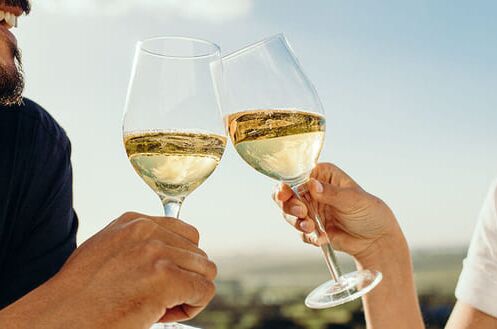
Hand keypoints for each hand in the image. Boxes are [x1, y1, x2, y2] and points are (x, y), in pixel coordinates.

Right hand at [2, 212, 216, 328]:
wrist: (59, 316)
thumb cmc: (81, 293)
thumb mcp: (108, 250)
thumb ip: (139, 245)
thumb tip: (173, 253)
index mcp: (134, 222)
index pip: (185, 233)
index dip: (180, 260)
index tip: (160, 280)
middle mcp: (147, 230)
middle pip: (198, 252)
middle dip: (185, 278)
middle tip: (161, 298)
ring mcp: (157, 252)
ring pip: (206, 270)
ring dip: (190, 292)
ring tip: (162, 306)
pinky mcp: (165, 278)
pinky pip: (204, 290)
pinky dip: (193, 306)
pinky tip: (166, 314)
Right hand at [274, 163, 400, 261]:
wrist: (376, 240)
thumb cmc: (369, 212)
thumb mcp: (352, 199)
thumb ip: (331, 193)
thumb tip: (312, 185)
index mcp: (321, 175)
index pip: (296, 175)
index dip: (287, 184)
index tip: (285, 194)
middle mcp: (312, 190)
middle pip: (286, 194)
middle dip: (289, 205)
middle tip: (302, 213)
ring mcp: (310, 209)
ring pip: (288, 213)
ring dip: (297, 222)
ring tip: (312, 228)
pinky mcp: (311, 227)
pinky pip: (299, 231)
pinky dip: (308, 235)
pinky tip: (322, 238)